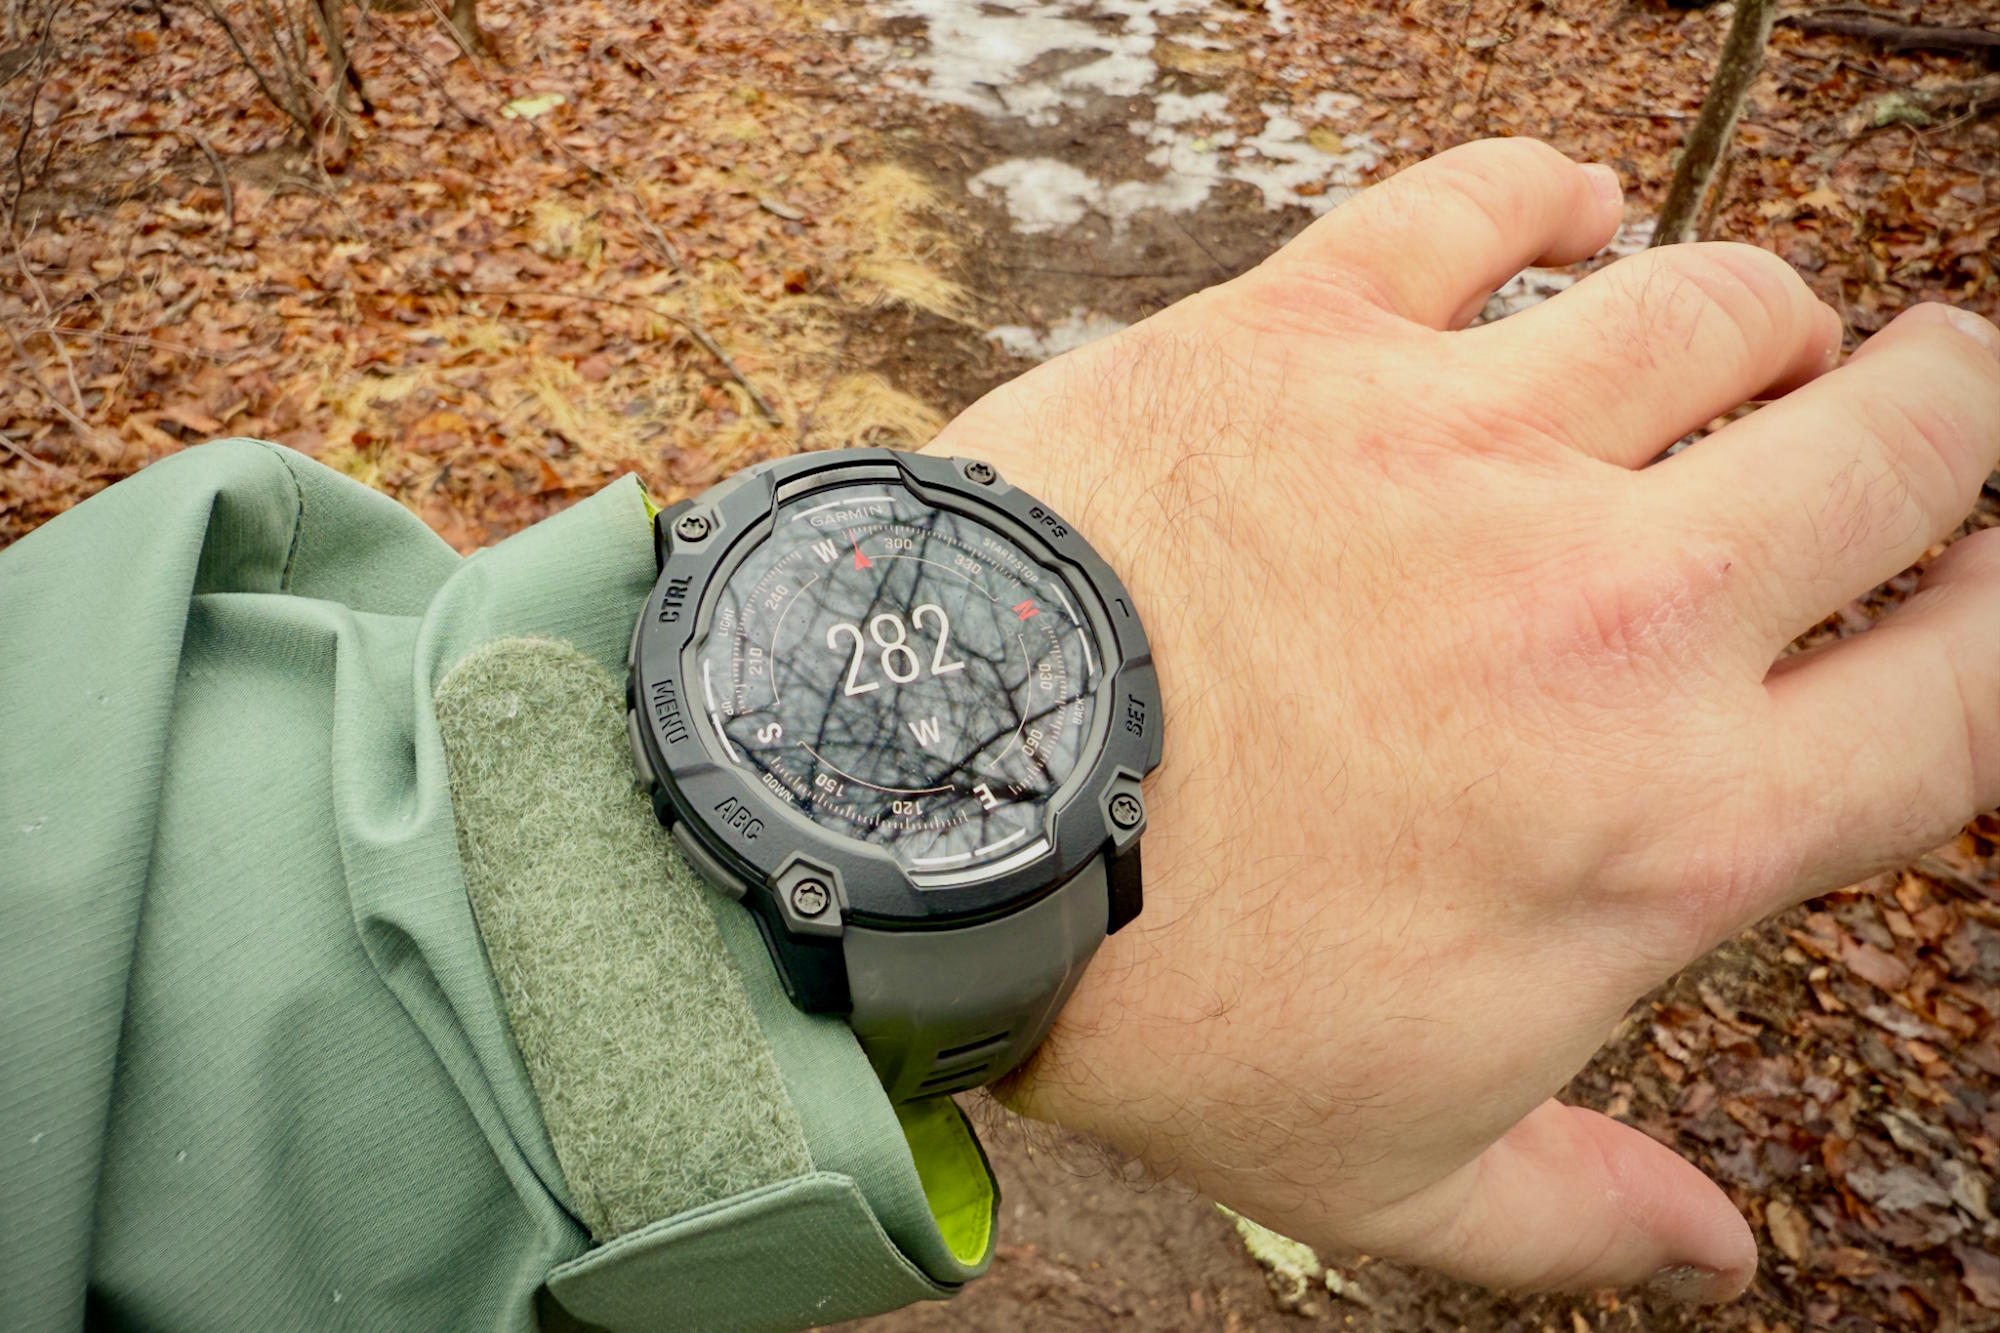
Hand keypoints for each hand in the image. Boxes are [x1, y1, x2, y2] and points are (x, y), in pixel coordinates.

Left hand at [922, 138, 1999, 1303]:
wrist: (920, 825)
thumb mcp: (1384, 1162)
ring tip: (1749, 339)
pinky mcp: (1307, 336)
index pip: (1967, 692)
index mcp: (1665, 823)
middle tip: (1923, 401)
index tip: (1983, 584)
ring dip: (1766, 315)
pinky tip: (1567, 211)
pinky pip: (1485, 200)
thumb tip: (1723, 1257)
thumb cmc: (1159, 1000)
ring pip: (1723, 300)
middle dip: (1946, 411)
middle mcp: (1611, 614)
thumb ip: (1577, 1207)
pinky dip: (1544, 189)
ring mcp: (1462, 450)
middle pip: (1907, 440)